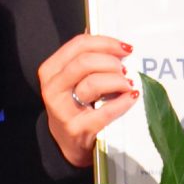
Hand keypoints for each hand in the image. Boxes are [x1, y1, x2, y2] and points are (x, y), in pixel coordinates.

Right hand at [36, 32, 140, 168]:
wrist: (68, 145)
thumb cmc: (75, 107)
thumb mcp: (72, 81)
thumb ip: (86, 59)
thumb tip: (110, 39)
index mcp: (51, 70)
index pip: (79, 45)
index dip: (106, 42)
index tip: (125, 48)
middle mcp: (52, 88)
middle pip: (85, 62)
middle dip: (111, 62)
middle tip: (126, 69)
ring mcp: (62, 110)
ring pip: (93, 83)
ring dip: (118, 81)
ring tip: (128, 84)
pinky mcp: (77, 129)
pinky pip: (105, 110)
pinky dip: (123, 102)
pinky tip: (132, 97)